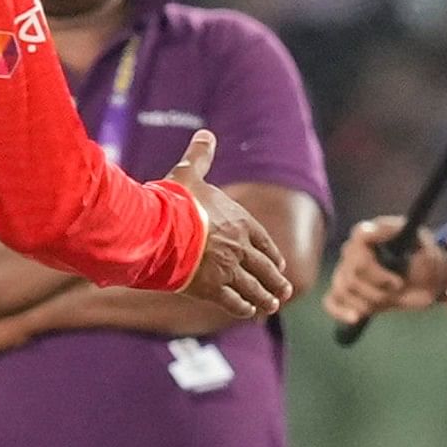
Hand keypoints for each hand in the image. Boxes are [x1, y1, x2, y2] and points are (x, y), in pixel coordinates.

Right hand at [165, 130, 293, 317]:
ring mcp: (228, 270)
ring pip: (253, 288)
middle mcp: (239, 248)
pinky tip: (248, 312)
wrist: (161, 230)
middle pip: (263, 267)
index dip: (271, 253)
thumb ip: (200, 157)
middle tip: (285, 291)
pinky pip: (233, 302)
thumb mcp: (189, 174)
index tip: (278, 263)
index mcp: (239, 222)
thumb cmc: (174, 202)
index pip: (262, 240)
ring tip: (272, 305)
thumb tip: (206, 134)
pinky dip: (242, 308)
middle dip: (275, 280)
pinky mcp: (212, 289)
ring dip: (265, 297)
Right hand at [323, 217, 446, 324]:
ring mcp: (346, 271)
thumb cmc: (425, 260)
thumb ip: (400, 233)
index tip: (396, 281)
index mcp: (370, 234)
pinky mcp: (346, 292)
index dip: (376, 264)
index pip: (359, 238)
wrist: (427, 283)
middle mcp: (352, 251)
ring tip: (388, 300)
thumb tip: (370, 229)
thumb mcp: (422, 243)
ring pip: (344, 289)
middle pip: (352, 272)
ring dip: (368, 301)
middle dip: (378, 287)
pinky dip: (340, 311)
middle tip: (399, 287)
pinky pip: (331, 301)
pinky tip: (355, 317)